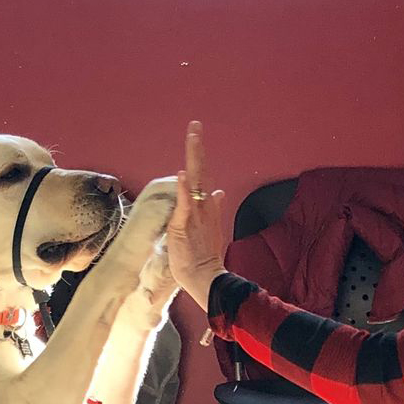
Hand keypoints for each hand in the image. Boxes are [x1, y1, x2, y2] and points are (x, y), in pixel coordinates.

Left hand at [166, 121, 228, 310]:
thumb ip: (213, 209)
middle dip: (197, 147)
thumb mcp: (207, 229)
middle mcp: (203, 206)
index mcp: (206, 207)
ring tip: (193, 136)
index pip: (202, 176)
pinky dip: (185, 188)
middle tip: (195, 124)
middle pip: (201, 171)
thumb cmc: (202, 258)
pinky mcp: (186, 225)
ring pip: (195, 181)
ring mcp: (196, 214)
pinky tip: (183, 173)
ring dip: (194, 158)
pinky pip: (185, 204)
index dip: (198, 155)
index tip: (196, 134)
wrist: (205, 278)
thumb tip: (220, 192)